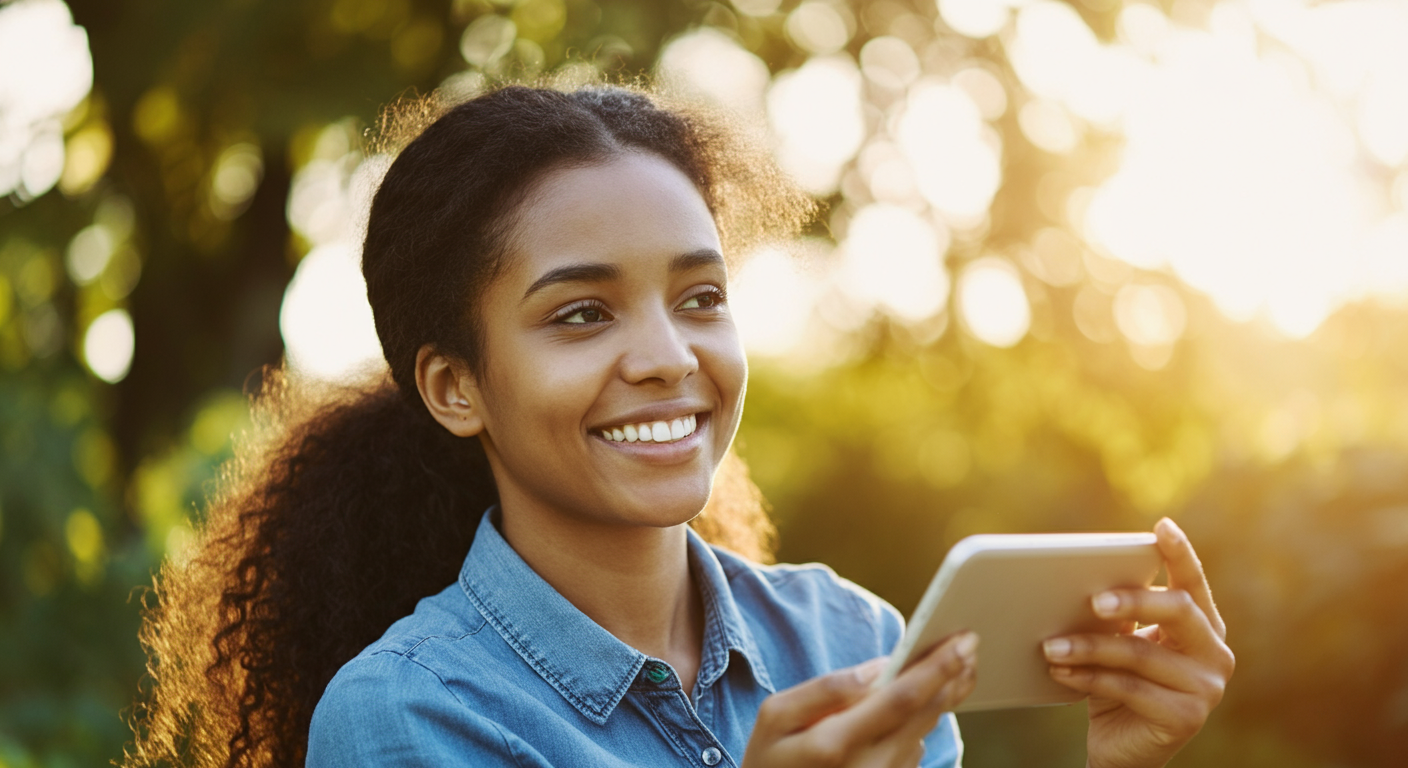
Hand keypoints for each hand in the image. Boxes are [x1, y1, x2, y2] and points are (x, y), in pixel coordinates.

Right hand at [741, 632, 977, 767]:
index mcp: (835, 743)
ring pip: (925, 730)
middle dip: (951, 675)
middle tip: (970, 642)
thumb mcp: (775, 716)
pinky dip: (924, 718)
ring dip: (944, 696)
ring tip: (958, 665)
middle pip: (925, 714)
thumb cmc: (770, 758)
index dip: (936, 669)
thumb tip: (876, 668)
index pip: (900, 699)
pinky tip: (928, 697)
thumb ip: (826, 689)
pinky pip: (914, 747)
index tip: (962, 641)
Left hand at [1043, 518, 1234, 767]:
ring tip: (1050, 644)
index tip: (1161, 527)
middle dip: (1133, 600)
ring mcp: (1207, 688)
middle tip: (1092, 600)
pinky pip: (1129, 687)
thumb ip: (1118, 616)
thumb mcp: (1120, 644)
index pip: (1193, 583)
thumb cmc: (1118, 686)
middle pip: (1178, 610)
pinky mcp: (1187, 717)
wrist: (1123, 749)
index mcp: (1203, 626)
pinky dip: (1088, 677)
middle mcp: (1214, 653)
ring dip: (1089, 646)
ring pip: (1141, 653)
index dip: (1180, 553)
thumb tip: (1085, 585)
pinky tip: (1059, 671)